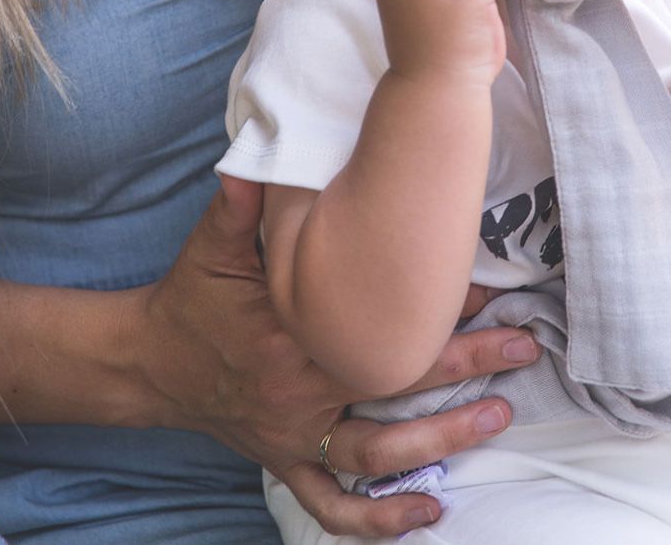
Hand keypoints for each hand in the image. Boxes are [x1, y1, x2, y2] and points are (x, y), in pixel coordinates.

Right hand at [134, 176, 536, 536]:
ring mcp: (295, 436)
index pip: (375, 326)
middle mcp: (300, 393)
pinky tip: (428, 515)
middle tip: (522, 347)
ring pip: (377, 452)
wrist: (148, 362)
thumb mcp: (211, 245)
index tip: (485, 290)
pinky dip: (378, 520)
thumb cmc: (191, 297)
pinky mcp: (287, 460)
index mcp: (289, 337)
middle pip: (394, 384)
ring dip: (442, 440)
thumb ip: (241, 206)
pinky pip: (331, 505)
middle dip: (465, 366)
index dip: (431, 309)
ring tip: (498, 417)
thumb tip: (255, 162)